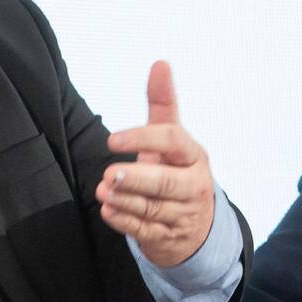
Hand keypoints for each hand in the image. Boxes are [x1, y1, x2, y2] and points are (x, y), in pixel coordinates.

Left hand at [96, 61, 215, 267]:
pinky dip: (126, 222)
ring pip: (154, 209)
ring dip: (126, 201)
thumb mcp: (172, 137)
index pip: (173, 142)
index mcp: (193, 156)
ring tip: (104, 191)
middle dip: (138, 179)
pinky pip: (146, 231)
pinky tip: (108, 212)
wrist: (197, 224)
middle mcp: (193, 186)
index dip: (143, 138)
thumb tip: (160, 63)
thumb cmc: (177, 169)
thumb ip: (163, 103)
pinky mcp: (168, 237)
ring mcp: (182, 214)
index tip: (112, 139)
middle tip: (110, 174)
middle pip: (167, 183)